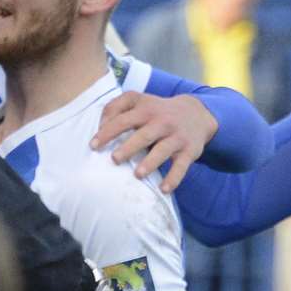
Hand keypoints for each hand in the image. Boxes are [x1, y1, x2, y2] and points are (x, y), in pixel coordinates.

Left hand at [91, 92, 217, 192]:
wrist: (196, 112)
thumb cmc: (158, 110)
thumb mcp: (140, 100)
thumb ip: (117, 107)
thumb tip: (100, 126)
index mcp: (145, 109)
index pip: (123, 119)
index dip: (107, 131)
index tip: (93, 146)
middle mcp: (161, 121)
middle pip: (144, 135)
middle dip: (129, 147)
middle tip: (114, 159)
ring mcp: (176, 136)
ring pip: (162, 150)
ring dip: (150, 162)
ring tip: (137, 174)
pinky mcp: (189, 150)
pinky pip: (181, 166)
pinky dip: (173, 178)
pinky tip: (163, 189)